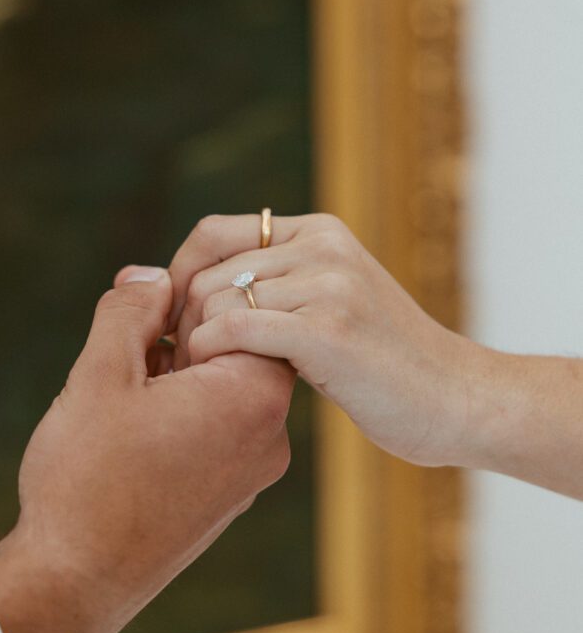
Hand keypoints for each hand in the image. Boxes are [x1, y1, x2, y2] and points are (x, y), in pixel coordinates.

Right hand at [0, 267, 293, 632]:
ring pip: (221, 388)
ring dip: (174, 376)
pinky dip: (179, 414)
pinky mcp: (232, 495)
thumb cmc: (88, 478)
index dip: (187, 302)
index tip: (143, 323)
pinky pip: (217, 429)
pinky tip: (133, 432)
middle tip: (128, 358)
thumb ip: (131, 310)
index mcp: (254, 395)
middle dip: (179, 338)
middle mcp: (271, 434)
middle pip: (236, 347)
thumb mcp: (100, 374)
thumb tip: (152, 274)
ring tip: (124, 401)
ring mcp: (254, 470)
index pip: (243, 309)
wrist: (76, 583)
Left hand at [164, 213, 481, 467]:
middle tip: (185, 366)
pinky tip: (221, 384)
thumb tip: (191, 289)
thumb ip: (280, 285)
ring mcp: (328, 285)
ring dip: (196, 346)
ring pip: (215, 300)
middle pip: (207, 270)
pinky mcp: (328, 331)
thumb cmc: (387, 364)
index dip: (178, 275)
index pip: (213, 232)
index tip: (173, 324)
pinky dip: (212, 356)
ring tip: (204, 381)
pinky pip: (236, 329)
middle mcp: (323, 246)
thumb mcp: (334, 303)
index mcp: (321, 231)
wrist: (459, 400)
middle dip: (182, 321)